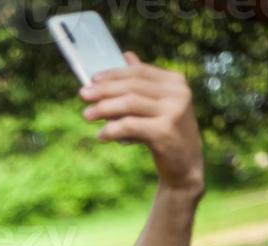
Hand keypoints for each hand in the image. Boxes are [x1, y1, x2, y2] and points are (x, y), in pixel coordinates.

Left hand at [79, 52, 204, 193]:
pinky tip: (101, 135)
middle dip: (104, 90)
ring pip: (129, 104)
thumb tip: (126, 55)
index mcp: (175, 82)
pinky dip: (112, 130)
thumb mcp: (158, 105)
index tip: (92, 79)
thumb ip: (144, 83)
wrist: (185, 166)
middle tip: (83, 95)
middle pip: (132, 86)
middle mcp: (177, 93)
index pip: (139, 72)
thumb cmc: (167, 134)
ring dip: (104, 109)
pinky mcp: (165, 131)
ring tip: (86, 115)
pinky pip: (130, 126)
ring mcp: (173, 112)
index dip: (113, 74)